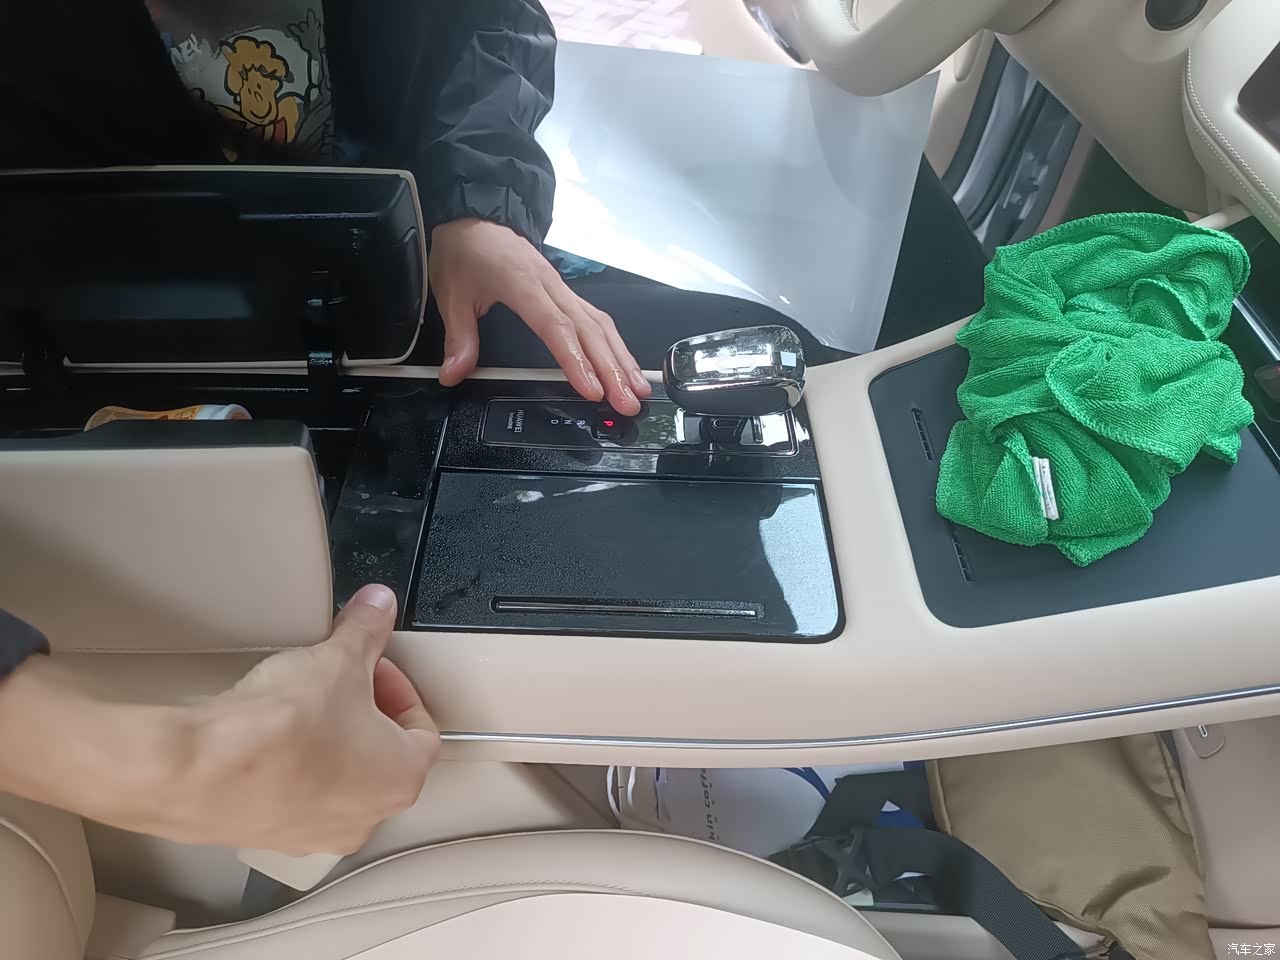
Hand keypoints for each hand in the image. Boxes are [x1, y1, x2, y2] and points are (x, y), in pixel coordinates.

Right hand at [0, 585, 438, 856]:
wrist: (199, 771)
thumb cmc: (283, 727)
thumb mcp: (337, 658)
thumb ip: (367, 628)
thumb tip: (380, 605)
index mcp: (400, 779)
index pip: (422, 729)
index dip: (399, 687)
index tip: (372, 664)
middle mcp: (365, 818)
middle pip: (381, 756)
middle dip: (364, 712)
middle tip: (337, 679)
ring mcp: (313, 835)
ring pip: (337, 779)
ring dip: (328, 741)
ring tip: (299, 705)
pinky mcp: (266, 837)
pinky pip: (292, 796)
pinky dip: (288, 767)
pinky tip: (264, 737)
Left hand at [429, 218, 651, 414]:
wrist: (475, 214)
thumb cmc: (466, 250)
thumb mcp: (450, 293)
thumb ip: (458, 337)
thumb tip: (453, 373)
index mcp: (523, 284)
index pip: (557, 327)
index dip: (577, 360)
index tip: (592, 390)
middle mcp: (551, 285)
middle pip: (590, 330)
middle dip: (613, 369)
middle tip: (628, 402)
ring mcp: (562, 287)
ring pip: (601, 324)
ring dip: (622, 358)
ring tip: (638, 389)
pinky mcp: (565, 291)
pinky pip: (596, 318)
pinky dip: (614, 344)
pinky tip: (625, 365)